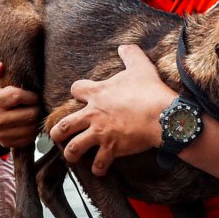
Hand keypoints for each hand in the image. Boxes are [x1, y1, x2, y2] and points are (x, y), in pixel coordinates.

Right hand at [0, 62, 42, 147]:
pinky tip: (29, 124)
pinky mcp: (6, 143)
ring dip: (36, 120)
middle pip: (30, 113)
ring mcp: (1, 133)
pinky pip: (29, 138)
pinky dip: (32, 131)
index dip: (32, 95)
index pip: (19, 96)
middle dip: (37, 108)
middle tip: (37, 105)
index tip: (34, 95)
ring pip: (32, 127)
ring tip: (34, 113)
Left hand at [50, 44, 174, 175]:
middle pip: (64, 125)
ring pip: (74, 147)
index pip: (76, 89)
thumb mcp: (140, 66)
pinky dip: (97, 168)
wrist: (162, 115)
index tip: (79, 95)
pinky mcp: (111, 148)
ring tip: (71, 156)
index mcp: (97, 93)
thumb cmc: (150, 91)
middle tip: (56, 135)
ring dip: (71, 153)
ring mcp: (100, 133)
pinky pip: (99, 162)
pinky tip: (97, 170)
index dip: (77, 91)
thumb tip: (125, 46)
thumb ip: (130, 54)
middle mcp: (93, 114)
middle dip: (58, 132)